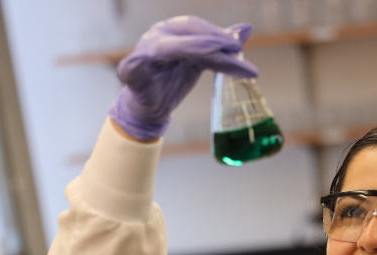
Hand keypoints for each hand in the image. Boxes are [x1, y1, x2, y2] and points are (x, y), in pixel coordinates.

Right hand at [109, 16, 257, 141]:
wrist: (150, 106)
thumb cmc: (172, 80)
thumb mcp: (200, 62)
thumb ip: (219, 47)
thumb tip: (245, 29)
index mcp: (172, 30)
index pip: (196, 26)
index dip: (217, 33)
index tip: (238, 45)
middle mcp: (157, 35)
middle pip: (186, 31)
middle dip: (212, 40)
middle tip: (236, 50)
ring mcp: (142, 51)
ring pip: (169, 48)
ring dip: (196, 50)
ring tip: (222, 59)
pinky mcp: (130, 71)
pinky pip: (136, 67)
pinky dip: (144, 65)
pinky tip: (160, 64)